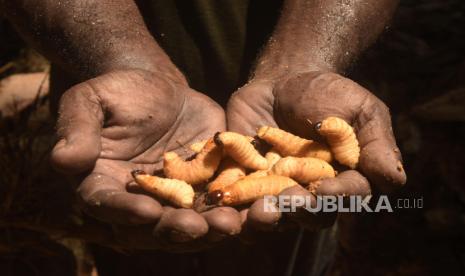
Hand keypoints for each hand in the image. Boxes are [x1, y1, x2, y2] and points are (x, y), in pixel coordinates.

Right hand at [51, 69, 240, 249]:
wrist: (160, 88)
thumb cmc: (120, 91)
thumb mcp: (93, 100)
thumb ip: (77, 129)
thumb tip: (62, 160)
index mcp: (105, 184)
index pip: (108, 204)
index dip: (125, 211)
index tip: (146, 211)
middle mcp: (140, 201)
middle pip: (154, 226)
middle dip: (175, 229)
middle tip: (196, 227)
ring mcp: (176, 199)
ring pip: (192, 222)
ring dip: (211, 228)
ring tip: (230, 224)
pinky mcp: (206, 187)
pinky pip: (221, 203)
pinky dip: (236, 209)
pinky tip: (253, 209)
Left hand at [227, 71, 405, 230]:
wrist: (282, 80)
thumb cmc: (328, 93)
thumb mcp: (359, 109)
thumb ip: (375, 144)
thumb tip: (397, 179)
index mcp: (345, 180)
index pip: (347, 196)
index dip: (338, 197)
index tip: (325, 190)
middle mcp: (312, 192)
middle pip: (310, 215)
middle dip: (300, 211)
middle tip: (289, 201)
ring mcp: (277, 189)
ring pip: (274, 214)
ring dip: (265, 215)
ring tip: (257, 208)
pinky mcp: (246, 181)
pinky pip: (239, 198)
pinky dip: (232, 200)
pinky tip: (222, 197)